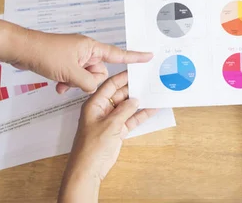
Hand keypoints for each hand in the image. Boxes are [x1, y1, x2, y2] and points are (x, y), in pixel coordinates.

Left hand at [8, 30, 152, 93]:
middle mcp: (86, 51)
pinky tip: (57, 86)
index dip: (135, 57)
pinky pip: (75, 77)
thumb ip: (88, 82)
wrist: (20, 48)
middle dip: (88, 80)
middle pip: (100, 72)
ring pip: (86, 77)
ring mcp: (76, 57)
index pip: (119, 54)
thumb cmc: (45, 53)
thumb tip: (94, 87)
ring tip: (61, 83)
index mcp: (92, 48)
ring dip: (75, 83)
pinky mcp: (66, 62)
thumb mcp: (70, 72)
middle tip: (72, 80)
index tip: (150, 56)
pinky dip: (68, 83)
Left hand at [59, 71, 155, 201]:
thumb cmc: (91, 147)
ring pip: (127, 106)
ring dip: (139, 101)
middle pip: (120, 94)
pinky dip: (141, 115)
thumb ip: (124, 110)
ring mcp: (110, 120)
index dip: (124, 76)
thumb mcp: (110, 125)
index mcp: (94, 104)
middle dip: (134, 88)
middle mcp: (102, 109)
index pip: (110, 84)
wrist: (88, 170)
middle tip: (149, 81)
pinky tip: (152, 109)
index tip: (137, 70)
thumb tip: (135, 99)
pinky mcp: (117, 130)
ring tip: (153, 93)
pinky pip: (131, 119)